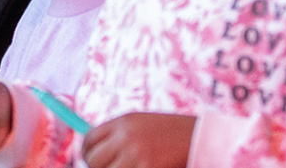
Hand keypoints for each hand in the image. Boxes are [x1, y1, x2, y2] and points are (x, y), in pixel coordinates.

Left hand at [80, 113, 194, 167]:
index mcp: (123, 122)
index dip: (86, 152)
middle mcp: (126, 136)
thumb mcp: (141, 124)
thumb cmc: (170, 132)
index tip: (90, 159)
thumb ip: (119, 134)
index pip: (90, 138)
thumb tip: (94, 151)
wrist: (199, 138)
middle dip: (95, 167)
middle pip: (94, 159)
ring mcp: (136, 154)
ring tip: (124, 167)